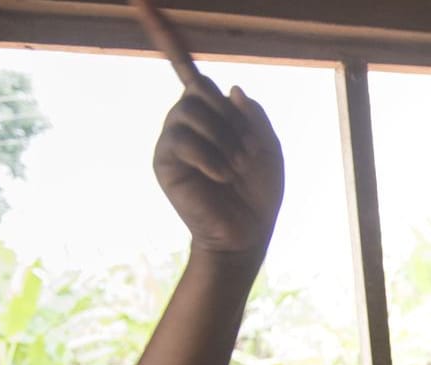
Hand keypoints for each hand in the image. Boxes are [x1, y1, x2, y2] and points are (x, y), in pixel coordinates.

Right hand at [153, 81, 283, 253]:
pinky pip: (180, 139)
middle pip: (198, 88)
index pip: (198, 81)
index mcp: (214, 117)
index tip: (192, 67)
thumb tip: (233, 88)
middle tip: (251, 150)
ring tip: (239, 167)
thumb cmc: (259, 191)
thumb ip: (255, 117)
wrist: (248, 231)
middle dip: (231, 116)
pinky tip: (222, 177)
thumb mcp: (268, 150)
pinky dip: (209, 157)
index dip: (193, 69)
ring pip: (187, 109)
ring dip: (223, 137)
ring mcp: (173, 140)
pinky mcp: (163, 161)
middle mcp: (189, 123)